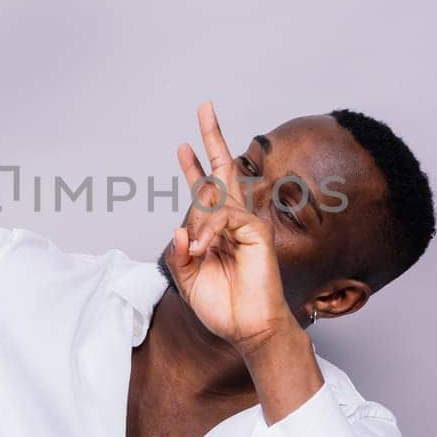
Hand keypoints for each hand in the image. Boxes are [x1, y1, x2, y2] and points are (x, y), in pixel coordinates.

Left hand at [164, 102, 301, 352]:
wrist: (246, 329)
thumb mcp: (188, 278)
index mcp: (216, 230)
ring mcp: (247, 224)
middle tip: (205, 107)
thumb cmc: (223, 307)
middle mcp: (234, 221)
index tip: (182, 145)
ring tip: (199, 251)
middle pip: (224, 170)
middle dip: (213, 138)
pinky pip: (224, 216)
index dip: (193, 168)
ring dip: (199, 222)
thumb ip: (179, 252)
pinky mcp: (257, 231)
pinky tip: (203, 248)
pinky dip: (208, 230)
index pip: (205, 191)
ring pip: (217, 196)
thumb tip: (179, 227)